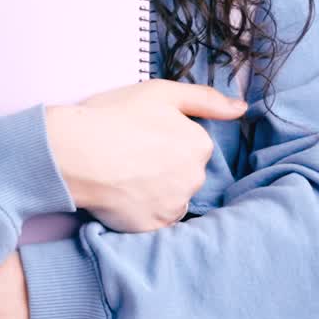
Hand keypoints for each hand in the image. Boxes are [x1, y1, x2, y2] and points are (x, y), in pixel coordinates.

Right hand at [46, 79, 246, 232]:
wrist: (77, 152)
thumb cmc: (115, 116)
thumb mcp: (162, 92)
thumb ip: (206, 99)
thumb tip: (242, 108)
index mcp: (199, 145)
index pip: (192, 145)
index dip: (166, 137)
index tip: (142, 133)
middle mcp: (193, 178)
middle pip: (184, 173)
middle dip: (164, 166)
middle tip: (130, 152)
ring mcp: (173, 205)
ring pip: (171, 197)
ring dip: (155, 189)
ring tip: (124, 174)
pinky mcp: (152, 227)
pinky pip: (154, 218)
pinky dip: (141, 209)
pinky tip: (122, 193)